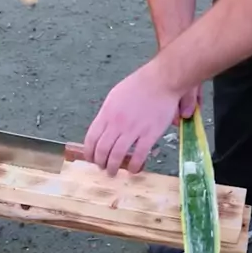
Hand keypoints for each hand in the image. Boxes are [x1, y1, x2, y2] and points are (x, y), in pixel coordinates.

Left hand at [84, 57, 182, 175]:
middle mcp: (117, 123)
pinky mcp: (149, 135)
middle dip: (100, 162)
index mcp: (107, 113)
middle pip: (102, 150)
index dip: (89, 152)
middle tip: (102, 167)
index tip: (91, 158)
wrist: (162, 80)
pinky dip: (133, 166)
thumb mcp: (116, 95)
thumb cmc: (140, 84)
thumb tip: (104, 128)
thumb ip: (108, 113)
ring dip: (112, 167)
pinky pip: (138, 156)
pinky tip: (132, 169)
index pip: (92, 138)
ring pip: (117, 155)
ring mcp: (133, 130)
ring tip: (113, 172)